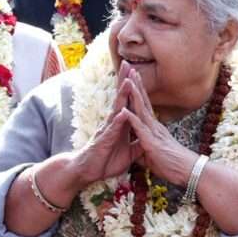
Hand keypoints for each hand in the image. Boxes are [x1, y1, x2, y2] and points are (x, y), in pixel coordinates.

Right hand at [70, 64, 142, 184]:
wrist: (88, 172)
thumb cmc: (106, 161)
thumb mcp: (128, 153)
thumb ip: (138, 144)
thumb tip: (149, 140)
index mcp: (120, 124)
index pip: (127, 101)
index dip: (133, 88)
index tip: (137, 71)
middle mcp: (113, 123)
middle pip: (121, 98)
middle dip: (125, 81)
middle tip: (128, 63)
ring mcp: (107, 130)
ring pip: (116, 109)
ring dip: (122, 95)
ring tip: (127, 81)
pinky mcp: (103, 141)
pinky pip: (112, 130)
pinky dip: (118, 121)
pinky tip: (122, 112)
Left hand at [119, 65, 200, 185]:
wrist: (188, 172)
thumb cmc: (172, 166)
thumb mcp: (153, 156)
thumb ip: (143, 150)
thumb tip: (136, 151)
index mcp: (154, 128)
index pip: (144, 106)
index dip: (138, 92)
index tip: (132, 78)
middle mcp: (154, 126)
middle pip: (143, 101)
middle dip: (136, 84)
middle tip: (130, 68)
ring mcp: (154, 132)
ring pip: (142, 110)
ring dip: (134, 94)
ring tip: (127, 79)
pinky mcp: (152, 142)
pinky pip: (140, 129)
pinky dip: (131, 119)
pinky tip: (124, 110)